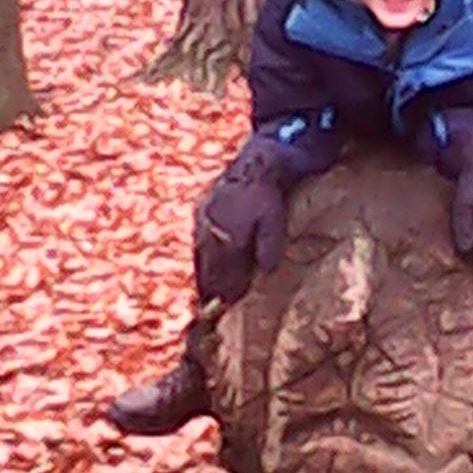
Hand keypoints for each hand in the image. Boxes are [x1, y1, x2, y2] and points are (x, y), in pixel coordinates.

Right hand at [193, 145, 286, 304]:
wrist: (254, 164)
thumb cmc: (268, 196)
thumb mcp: (275, 220)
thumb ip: (269, 247)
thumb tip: (266, 272)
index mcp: (230, 235)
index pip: (225, 274)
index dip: (226, 292)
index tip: (227, 307)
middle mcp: (211, 229)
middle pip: (209, 268)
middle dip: (212, 289)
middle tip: (213, 307)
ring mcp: (201, 220)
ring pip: (200, 257)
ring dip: (203, 276)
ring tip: (206, 293)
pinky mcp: (199, 212)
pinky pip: (197, 242)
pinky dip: (201, 258)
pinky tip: (204, 268)